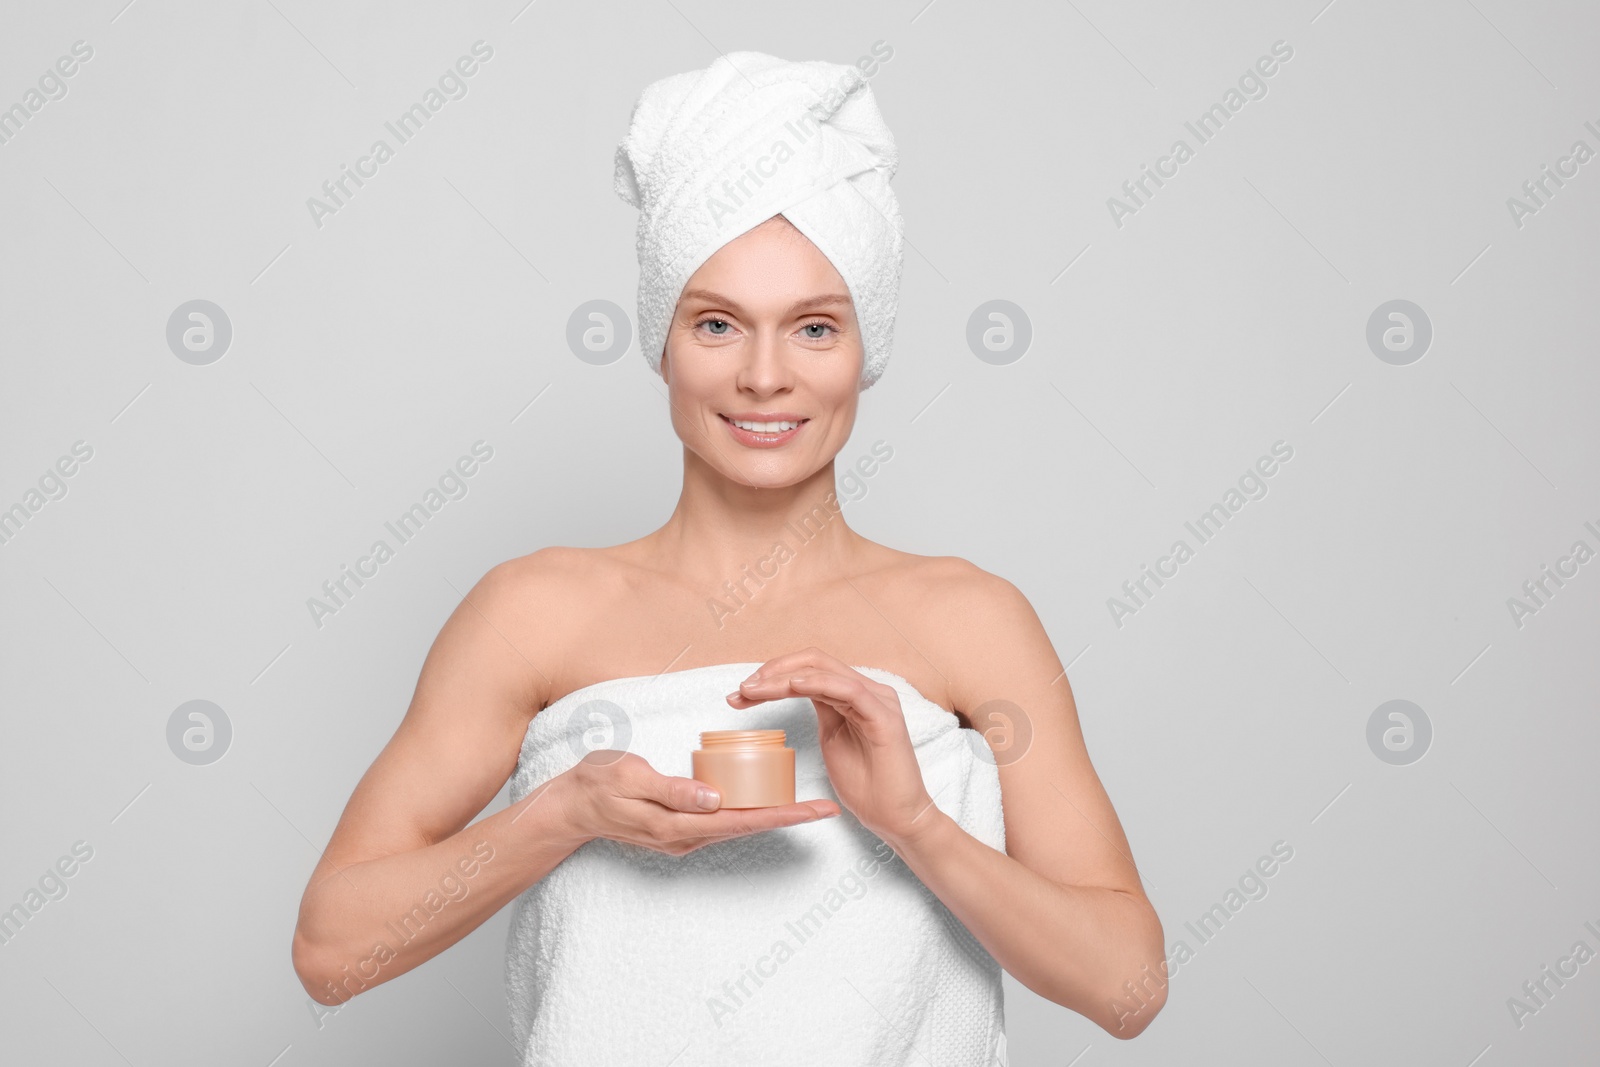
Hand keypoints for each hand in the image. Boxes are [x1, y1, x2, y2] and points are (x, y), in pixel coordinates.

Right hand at [558, 750, 839, 855]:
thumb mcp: (631, 777)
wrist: (569, 807)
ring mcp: (682, 837)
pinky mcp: (678, 829)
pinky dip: (745, 812)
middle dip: (787, 817)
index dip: (783, 815)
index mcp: (678, 824)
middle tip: (825, 808)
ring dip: (769, 816)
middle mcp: (686, 837)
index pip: (742, 820)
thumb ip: (672, 789)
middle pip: (747, 827)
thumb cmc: (597, 784)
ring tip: (803, 805)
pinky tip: (760, 801)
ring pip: (736, 827)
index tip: (815, 811)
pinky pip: (721, 822)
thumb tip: (714, 798)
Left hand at [728, 647, 938, 845]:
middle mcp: (868, 690)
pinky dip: (816, 683)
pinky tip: (791, 687)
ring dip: (783, 677)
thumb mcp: (834, 741)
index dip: (774, 673)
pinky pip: (847, 689)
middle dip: (772, 671)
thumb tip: (793, 696)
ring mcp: (878, 700)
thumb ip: (823, 714)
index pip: (810, 668)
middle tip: (741, 690)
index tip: (741, 693)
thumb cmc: (867, 786)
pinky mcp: (883, 716)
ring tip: (753, 690)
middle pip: (814, 661)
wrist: (897, 818)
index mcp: (854, 694)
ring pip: (824, 671)